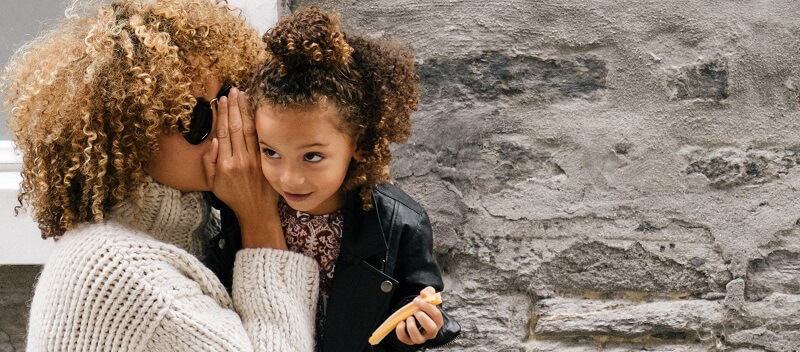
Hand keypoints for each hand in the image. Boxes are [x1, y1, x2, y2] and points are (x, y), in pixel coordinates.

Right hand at [202, 88, 284, 248]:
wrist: (256, 211)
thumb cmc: (232, 197)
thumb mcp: (213, 184)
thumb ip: (209, 162)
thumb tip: (214, 141)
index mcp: (224, 165)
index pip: (222, 133)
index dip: (221, 114)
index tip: (220, 100)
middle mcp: (240, 160)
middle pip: (235, 127)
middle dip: (234, 107)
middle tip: (233, 91)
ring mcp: (255, 160)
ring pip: (248, 129)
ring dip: (245, 110)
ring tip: (243, 95)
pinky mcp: (266, 161)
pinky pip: (260, 138)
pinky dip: (258, 123)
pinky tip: (256, 110)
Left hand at [395, 287, 443, 344]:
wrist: (415, 314)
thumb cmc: (423, 307)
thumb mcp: (427, 298)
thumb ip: (428, 292)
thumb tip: (424, 293)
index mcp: (437, 321)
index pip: (436, 315)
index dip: (426, 306)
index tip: (417, 300)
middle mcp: (431, 331)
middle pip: (431, 329)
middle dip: (422, 317)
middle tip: (415, 310)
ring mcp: (421, 337)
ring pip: (418, 339)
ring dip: (412, 326)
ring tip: (409, 318)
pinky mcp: (410, 340)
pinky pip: (405, 340)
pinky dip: (401, 331)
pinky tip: (401, 323)